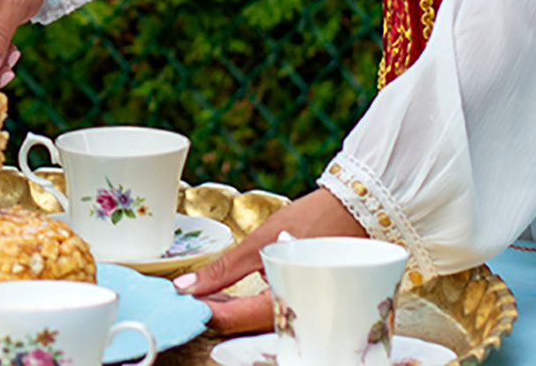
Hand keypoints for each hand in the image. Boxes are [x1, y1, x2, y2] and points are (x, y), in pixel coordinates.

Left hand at [172, 186, 367, 334]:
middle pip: (238, 325)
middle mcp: (291, 318)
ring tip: (201, 288)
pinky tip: (227, 290)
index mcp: (281, 306)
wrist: (357, 211)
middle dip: (209, 309)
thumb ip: (223, 269)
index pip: (228, 321)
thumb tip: (185, 287)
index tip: (178, 297)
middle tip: (184, 290)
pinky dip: (242, 303)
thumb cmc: (313, 222)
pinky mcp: (299, 301)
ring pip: (250, 320)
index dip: (198, 310)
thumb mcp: (260, 242)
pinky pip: (265, 311)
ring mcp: (297, 312)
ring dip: (224, 307)